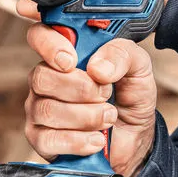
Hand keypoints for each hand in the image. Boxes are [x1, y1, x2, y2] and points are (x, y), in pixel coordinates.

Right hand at [18, 13, 156, 176]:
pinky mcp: (41, 140)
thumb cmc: (129, 100)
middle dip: (80, 88)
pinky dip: (78, 141)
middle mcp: (46, 80)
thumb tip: (97, 67)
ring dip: (86, 116)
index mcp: (65, 55)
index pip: (39, 36)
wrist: (135, 140)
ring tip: (108, 117)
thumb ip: (122, 55)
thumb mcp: (138, 70)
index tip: (71, 59)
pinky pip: (49, 139)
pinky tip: (96, 139)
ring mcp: (39, 110)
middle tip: (105, 94)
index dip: (48, 43)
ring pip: (47, 109)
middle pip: (41, 77)